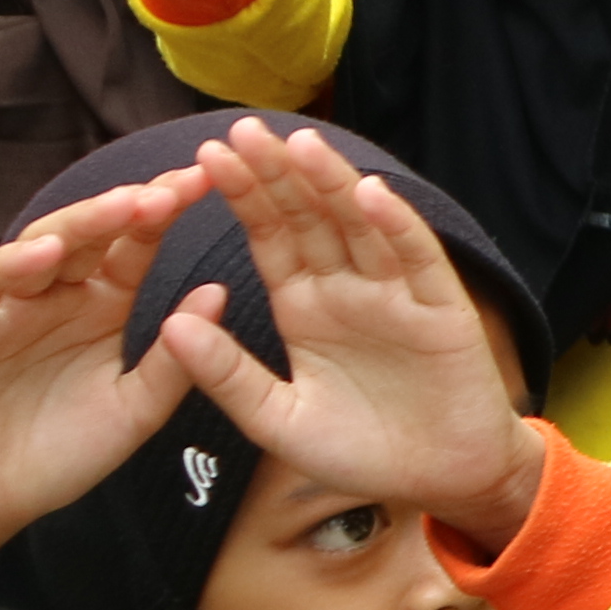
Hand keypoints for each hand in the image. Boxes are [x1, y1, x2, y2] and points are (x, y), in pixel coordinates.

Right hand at [0, 172, 215, 592]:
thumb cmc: (57, 456)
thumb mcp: (133, 412)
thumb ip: (175, 360)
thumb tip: (219, 291)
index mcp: (101, 307)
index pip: (136, 247)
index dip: (168, 216)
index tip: (210, 186)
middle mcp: (55, 297)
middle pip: (94, 236)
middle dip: (134, 206)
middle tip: (179, 185)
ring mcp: (5, 307)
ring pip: (42, 247)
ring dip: (83, 224)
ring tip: (126, 204)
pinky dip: (12, 266)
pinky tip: (47, 254)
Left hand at [157, 120, 552, 553]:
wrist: (438, 480)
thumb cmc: (358, 450)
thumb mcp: (275, 419)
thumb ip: (227, 374)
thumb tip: (168, 324)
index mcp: (304, 304)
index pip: (269, 236)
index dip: (242, 197)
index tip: (204, 158)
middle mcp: (347, 286)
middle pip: (310, 217)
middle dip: (277, 173)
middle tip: (241, 130)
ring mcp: (396, 292)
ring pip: (360, 224)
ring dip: (333, 183)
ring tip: (300, 143)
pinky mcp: (442, 308)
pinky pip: (416, 259)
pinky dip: (396, 225)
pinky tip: (371, 194)